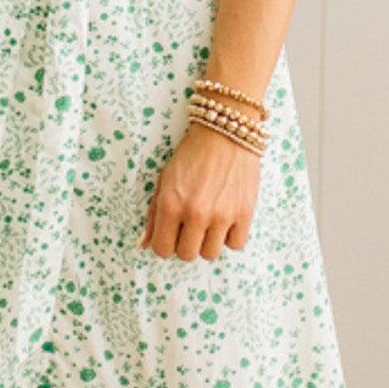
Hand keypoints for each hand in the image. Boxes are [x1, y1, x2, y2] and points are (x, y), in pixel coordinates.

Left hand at [139, 120, 261, 260]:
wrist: (225, 132)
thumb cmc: (191, 154)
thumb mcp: (164, 179)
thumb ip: (153, 214)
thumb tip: (144, 244)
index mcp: (170, 204)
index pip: (162, 250)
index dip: (165, 244)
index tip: (171, 235)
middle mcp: (195, 213)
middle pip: (186, 255)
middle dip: (186, 244)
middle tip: (190, 227)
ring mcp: (222, 215)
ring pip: (210, 254)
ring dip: (208, 242)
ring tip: (209, 223)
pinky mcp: (244, 213)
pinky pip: (236, 245)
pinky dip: (230, 237)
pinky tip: (226, 221)